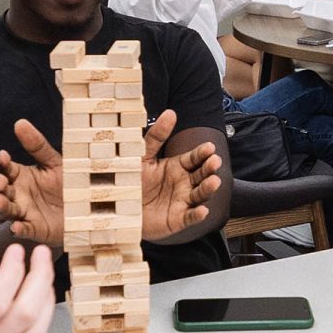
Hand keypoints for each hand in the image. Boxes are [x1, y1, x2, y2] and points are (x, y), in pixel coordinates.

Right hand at [0, 119, 65, 245]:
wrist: (85, 207)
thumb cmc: (67, 182)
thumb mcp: (54, 161)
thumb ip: (37, 145)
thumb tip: (19, 122)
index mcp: (20, 175)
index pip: (4, 168)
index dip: (1, 162)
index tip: (3, 156)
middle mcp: (17, 193)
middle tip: (0, 181)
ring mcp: (23, 211)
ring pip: (5, 209)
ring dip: (0, 206)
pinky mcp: (33, 228)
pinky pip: (22, 229)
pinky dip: (17, 229)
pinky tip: (15, 227)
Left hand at [140, 109, 223, 239]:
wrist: (117, 206)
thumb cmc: (131, 180)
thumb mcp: (142, 156)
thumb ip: (157, 136)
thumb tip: (171, 112)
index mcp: (177, 167)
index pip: (194, 158)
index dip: (202, 153)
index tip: (210, 147)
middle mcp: (183, 183)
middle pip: (201, 175)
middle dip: (209, 168)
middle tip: (215, 161)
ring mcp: (182, 201)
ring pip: (200, 194)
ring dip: (208, 189)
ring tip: (214, 181)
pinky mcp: (177, 219)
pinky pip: (190, 217)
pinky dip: (197, 215)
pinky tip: (202, 210)